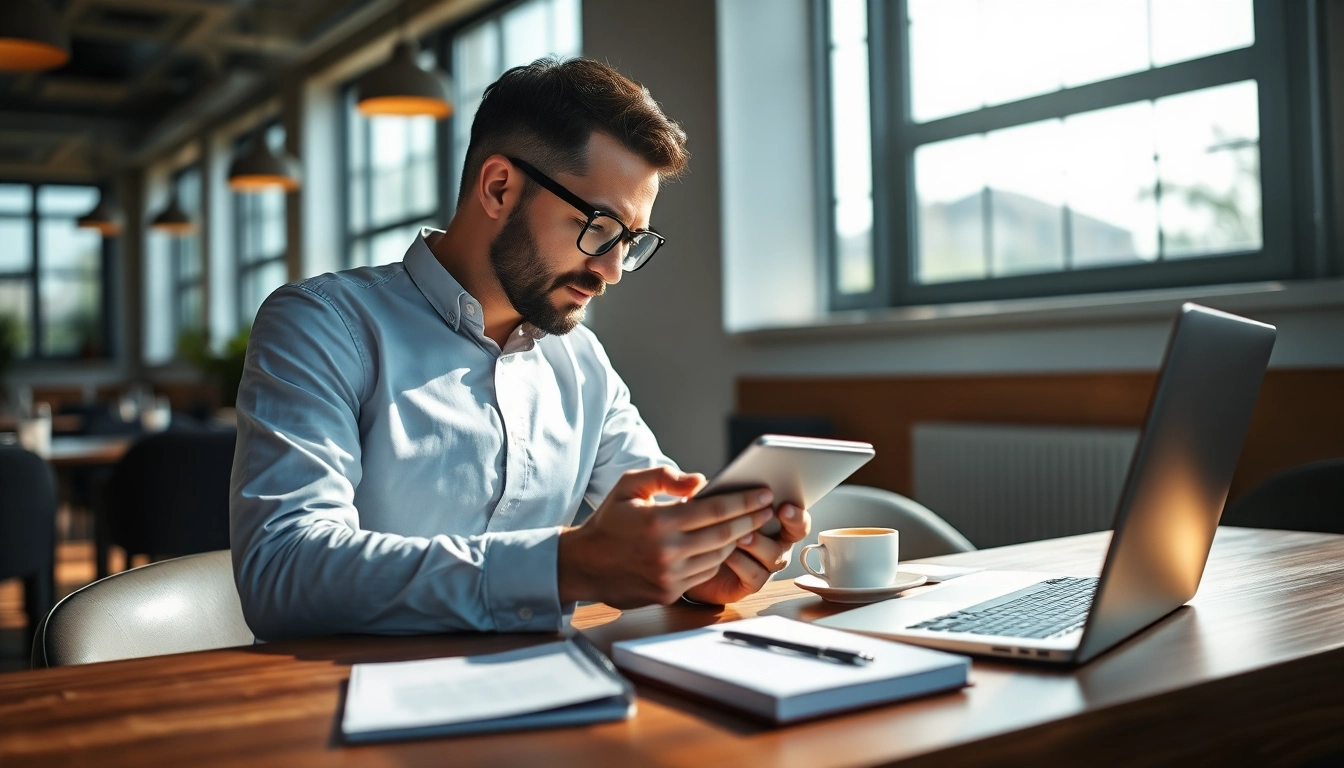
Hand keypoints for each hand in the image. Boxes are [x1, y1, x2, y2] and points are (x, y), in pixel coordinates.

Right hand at [556, 467, 775, 607]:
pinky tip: (725, 545)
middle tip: (768, 509)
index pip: (715, 510)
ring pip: (718, 556)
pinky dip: (718, 558)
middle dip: (751, 519)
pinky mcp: (668, 592)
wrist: (584, 564)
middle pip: (724, 534)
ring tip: (750, 524)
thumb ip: (665, 477)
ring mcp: (669, 575)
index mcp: (659, 521)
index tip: (763, 493)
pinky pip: (704, 573)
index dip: (745, 501)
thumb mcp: (629, 486)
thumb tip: (701, 481)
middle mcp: (666, 551)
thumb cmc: (609, 521)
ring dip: (737, 539)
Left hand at [682, 503, 810, 605]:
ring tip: (740, 536)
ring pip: (774, 555)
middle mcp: (777, 543)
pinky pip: (754, 575)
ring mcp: (766, 565)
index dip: (796, 512)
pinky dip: (742, 563)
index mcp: (775, 520)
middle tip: (772, 512)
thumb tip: (696, 480)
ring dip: (758, 543)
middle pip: (796, 534)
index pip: (797, 515)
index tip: (784, 505)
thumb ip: (709, 493)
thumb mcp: (711, 508)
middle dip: (790, 523)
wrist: (695, 563)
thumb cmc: (710, 530)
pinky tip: (727, 554)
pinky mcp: (751, 583)